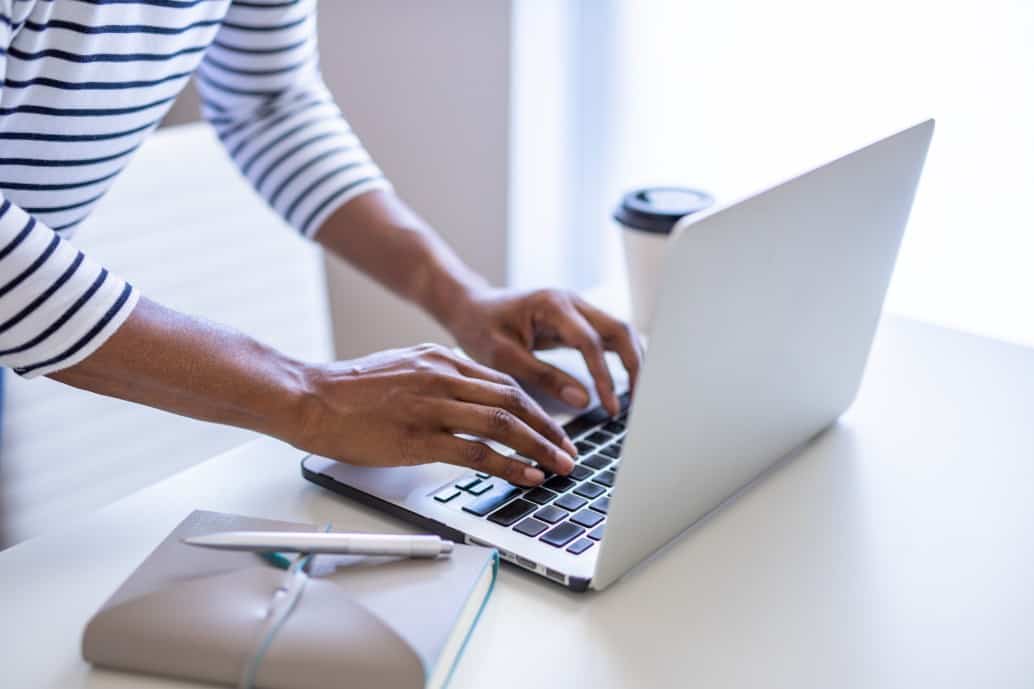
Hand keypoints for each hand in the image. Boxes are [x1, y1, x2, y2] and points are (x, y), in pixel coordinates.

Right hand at [293, 344, 577, 484]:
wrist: (310, 397)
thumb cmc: (351, 390)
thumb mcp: (404, 368)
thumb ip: (439, 380)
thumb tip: (471, 401)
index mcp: (441, 359)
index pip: (504, 382)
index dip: (536, 408)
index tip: (553, 428)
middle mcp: (442, 377)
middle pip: (513, 401)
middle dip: (548, 429)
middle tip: (569, 451)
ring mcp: (432, 406)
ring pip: (503, 424)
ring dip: (538, 448)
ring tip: (559, 467)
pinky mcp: (418, 437)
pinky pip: (476, 452)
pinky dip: (509, 465)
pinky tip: (527, 476)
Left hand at [445, 288, 642, 416]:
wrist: (470, 308)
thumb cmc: (480, 328)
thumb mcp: (504, 357)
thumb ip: (543, 377)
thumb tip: (584, 400)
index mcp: (553, 305)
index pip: (591, 341)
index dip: (604, 375)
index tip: (609, 406)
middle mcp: (571, 301)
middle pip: (619, 330)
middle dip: (634, 366)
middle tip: (638, 402)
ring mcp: (577, 309)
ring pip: (619, 332)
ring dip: (632, 362)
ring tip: (635, 397)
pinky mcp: (576, 321)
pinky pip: (606, 338)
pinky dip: (619, 360)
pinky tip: (621, 385)